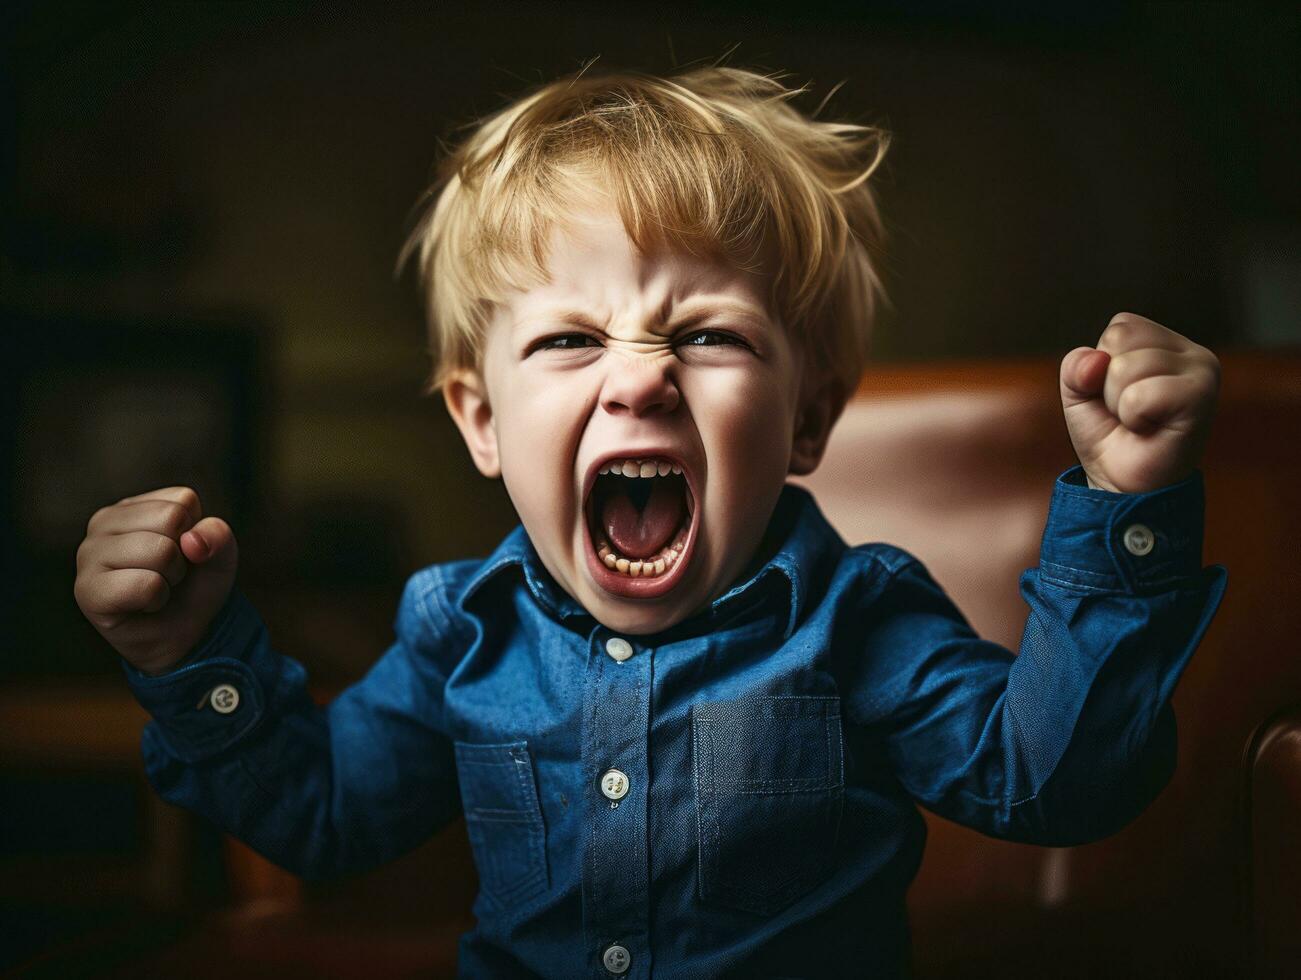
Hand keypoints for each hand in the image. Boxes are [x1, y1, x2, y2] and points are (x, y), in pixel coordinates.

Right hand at [73, 487, 238, 675]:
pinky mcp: (87, 590)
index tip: (184, 554)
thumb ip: (219, 536)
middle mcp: (104, 523)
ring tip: (156, 589)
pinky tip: (144, 605)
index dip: (196, 533)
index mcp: (134, 506)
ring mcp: (88, 554)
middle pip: (171, 519)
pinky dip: (157, 599)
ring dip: (172, 578)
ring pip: (159, 550)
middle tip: (169, 576)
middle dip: (184, 555)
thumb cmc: (193, 588)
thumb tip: (191, 540)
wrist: (182, 637)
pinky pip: (145, 585)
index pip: (183, 500)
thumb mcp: (220, 557)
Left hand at [1059, 313, 1219, 493]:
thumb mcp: (1079, 394)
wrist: (1125, 485)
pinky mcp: (1202, 396)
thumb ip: (1076, 366)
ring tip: (1139, 422)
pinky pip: (1139, 394)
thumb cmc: (1110, 436)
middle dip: (1107, 385)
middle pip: (1119, 340)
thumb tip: (1096, 361)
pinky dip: (1131, 417)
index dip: (1101, 365)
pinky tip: (1149, 430)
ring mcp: (1203, 372)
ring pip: (1124, 367)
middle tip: (1129, 413)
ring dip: (1118, 403)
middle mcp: (1193, 352)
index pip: (1120, 326)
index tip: (1118, 396)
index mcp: (1168, 343)